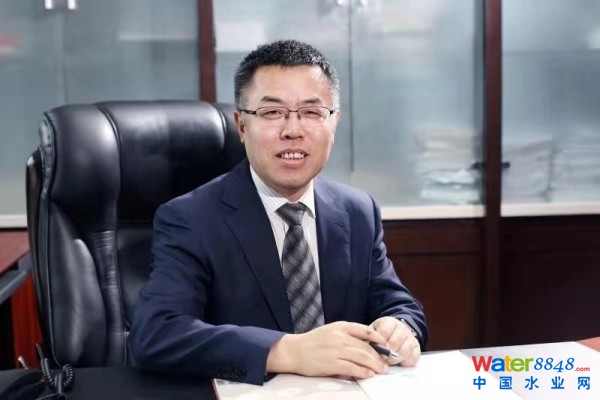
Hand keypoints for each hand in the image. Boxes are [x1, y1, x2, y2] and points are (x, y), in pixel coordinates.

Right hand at [267, 321, 388, 378]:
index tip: (386, 347)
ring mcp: (336, 350)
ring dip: (374, 364)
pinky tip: (369, 374)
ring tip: (381, 370)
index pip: (366, 331)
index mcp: (341, 326)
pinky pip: (352, 368)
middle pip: (366, 346)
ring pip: (362, 357)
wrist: (294, 351)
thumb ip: (347, 335)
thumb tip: (367, 345)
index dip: (379, 339)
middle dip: (379, 356)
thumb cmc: (313, 342)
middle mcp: (340, 336)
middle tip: (386, 363)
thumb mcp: (331, 331)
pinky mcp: (331, 364)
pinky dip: (363, 372)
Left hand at [370, 316, 420, 365]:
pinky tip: (398, 363)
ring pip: (404, 352)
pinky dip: (404, 363)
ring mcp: (411, 339)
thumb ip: (370, 338)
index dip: (379, 344)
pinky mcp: (417, 349)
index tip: (374, 350)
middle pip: (395, 343)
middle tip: (380, 359)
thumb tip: (367, 349)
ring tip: (387, 362)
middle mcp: (403, 329)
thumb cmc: (381, 333)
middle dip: (385, 354)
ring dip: (394, 360)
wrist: (397, 331)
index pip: (385, 332)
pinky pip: (413, 358)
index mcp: (390, 322)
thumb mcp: (373, 330)